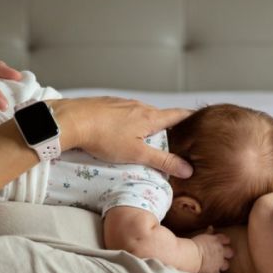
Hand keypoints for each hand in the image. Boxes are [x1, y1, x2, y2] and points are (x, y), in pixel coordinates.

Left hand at [51, 97, 194, 178]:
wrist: (72, 120)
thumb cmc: (105, 138)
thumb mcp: (137, 154)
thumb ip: (162, 161)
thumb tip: (188, 169)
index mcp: (150, 117)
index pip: (178, 115)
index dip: (190, 117)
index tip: (200, 119)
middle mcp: (138, 106)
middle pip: (159, 115)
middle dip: (167, 126)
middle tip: (171, 139)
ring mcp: (121, 103)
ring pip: (140, 113)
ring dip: (145, 124)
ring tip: (144, 138)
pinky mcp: (106, 104)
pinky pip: (123, 112)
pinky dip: (128, 121)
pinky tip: (119, 131)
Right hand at [192, 230, 233, 272]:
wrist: (190, 255)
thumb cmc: (193, 244)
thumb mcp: (202, 236)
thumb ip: (208, 233)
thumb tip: (211, 227)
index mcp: (217, 240)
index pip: (227, 239)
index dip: (225, 242)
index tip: (221, 243)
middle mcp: (221, 251)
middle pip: (230, 253)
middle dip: (227, 254)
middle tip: (221, 255)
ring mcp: (218, 262)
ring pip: (226, 265)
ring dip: (222, 265)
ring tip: (217, 265)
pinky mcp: (214, 271)